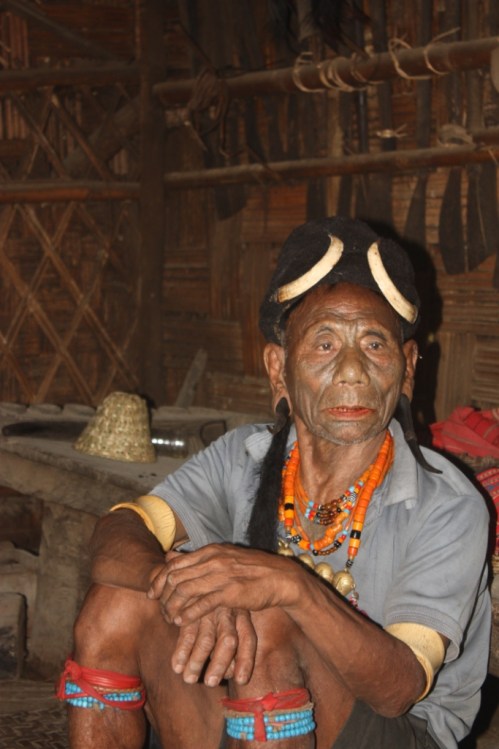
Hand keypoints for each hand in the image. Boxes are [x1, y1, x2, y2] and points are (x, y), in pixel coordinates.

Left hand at [148, 543, 305, 625]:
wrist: (280, 578)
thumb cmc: (251, 570)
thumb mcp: (223, 557)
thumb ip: (197, 559)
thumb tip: (169, 556)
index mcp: (211, 551)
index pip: (175, 564)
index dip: (159, 580)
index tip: (152, 594)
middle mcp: (214, 560)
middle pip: (176, 577)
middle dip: (163, 596)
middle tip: (159, 609)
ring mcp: (222, 575)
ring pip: (186, 590)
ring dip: (173, 607)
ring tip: (169, 618)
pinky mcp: (231, 593)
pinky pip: (202, 604)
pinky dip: (188, 614)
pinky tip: (182, 622)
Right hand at [171, 607, 256, 686]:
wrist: (199, 577)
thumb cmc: (220, 607)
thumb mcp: (233, 618)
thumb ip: (234, 645)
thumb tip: (231, 673)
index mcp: (242, 614)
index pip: (248, 638)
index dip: (246, 660)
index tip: (241, 680)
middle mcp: (227, 612)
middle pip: (228, 640)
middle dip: (220, 663)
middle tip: (211, 683)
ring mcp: (209, 610)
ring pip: (206, 640)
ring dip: (197, 661)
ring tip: (189, 679)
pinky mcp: (190, 609)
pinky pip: (187, 633)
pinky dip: (181, 651)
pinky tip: (177, 667)